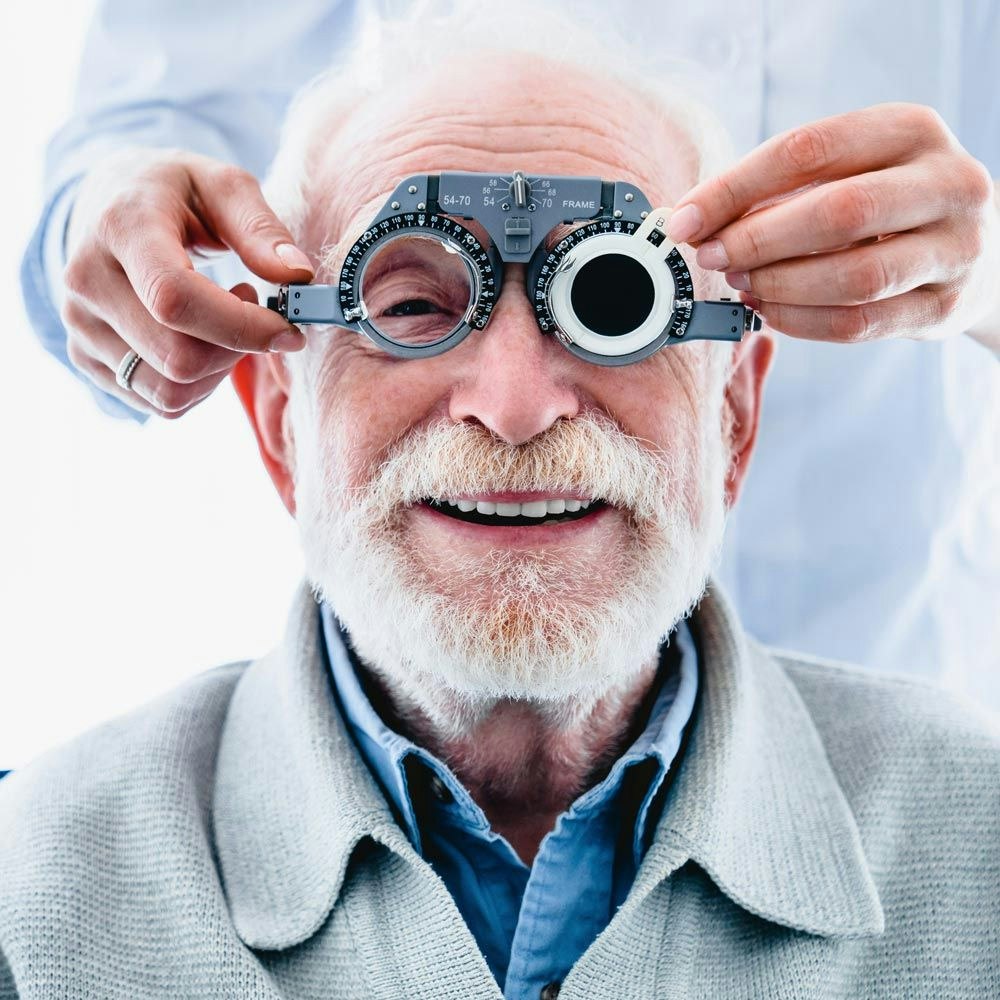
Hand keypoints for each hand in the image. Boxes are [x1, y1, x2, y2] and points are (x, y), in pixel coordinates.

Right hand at [61, 148, 313, 417]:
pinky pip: (160, 403)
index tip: (288, 329)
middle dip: (237, 349)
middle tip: (252, 308)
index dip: (241, 327)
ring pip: (171, 392)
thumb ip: (262, 229)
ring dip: (219, 371)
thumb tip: (297, 275)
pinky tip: (200, 340)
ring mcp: (79, 325)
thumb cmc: (174, 193)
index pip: (175, 300)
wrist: (106, 203)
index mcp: (121, 227)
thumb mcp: (222, 185)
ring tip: (224, 322)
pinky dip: (198, 384)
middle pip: (178, 358)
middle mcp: (87, 280)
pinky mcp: (85, 357)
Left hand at [667, 103, 999, 348]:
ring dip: (779, 285)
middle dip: (756, 241)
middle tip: (712, 257)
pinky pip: (858, 323)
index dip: (734, 189)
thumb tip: (691, 221)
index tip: (684, 221)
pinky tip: (768, 311)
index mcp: (912, 130)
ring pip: (853, 276)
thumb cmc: (887, 208)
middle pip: (836, 213)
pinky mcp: (945, 308)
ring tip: (740, 285)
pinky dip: (800, 321)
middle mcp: (948, 183)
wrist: (977, 253)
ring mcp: (955, 249)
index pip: (807, 151)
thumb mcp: (848, 173)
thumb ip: (779, 190)